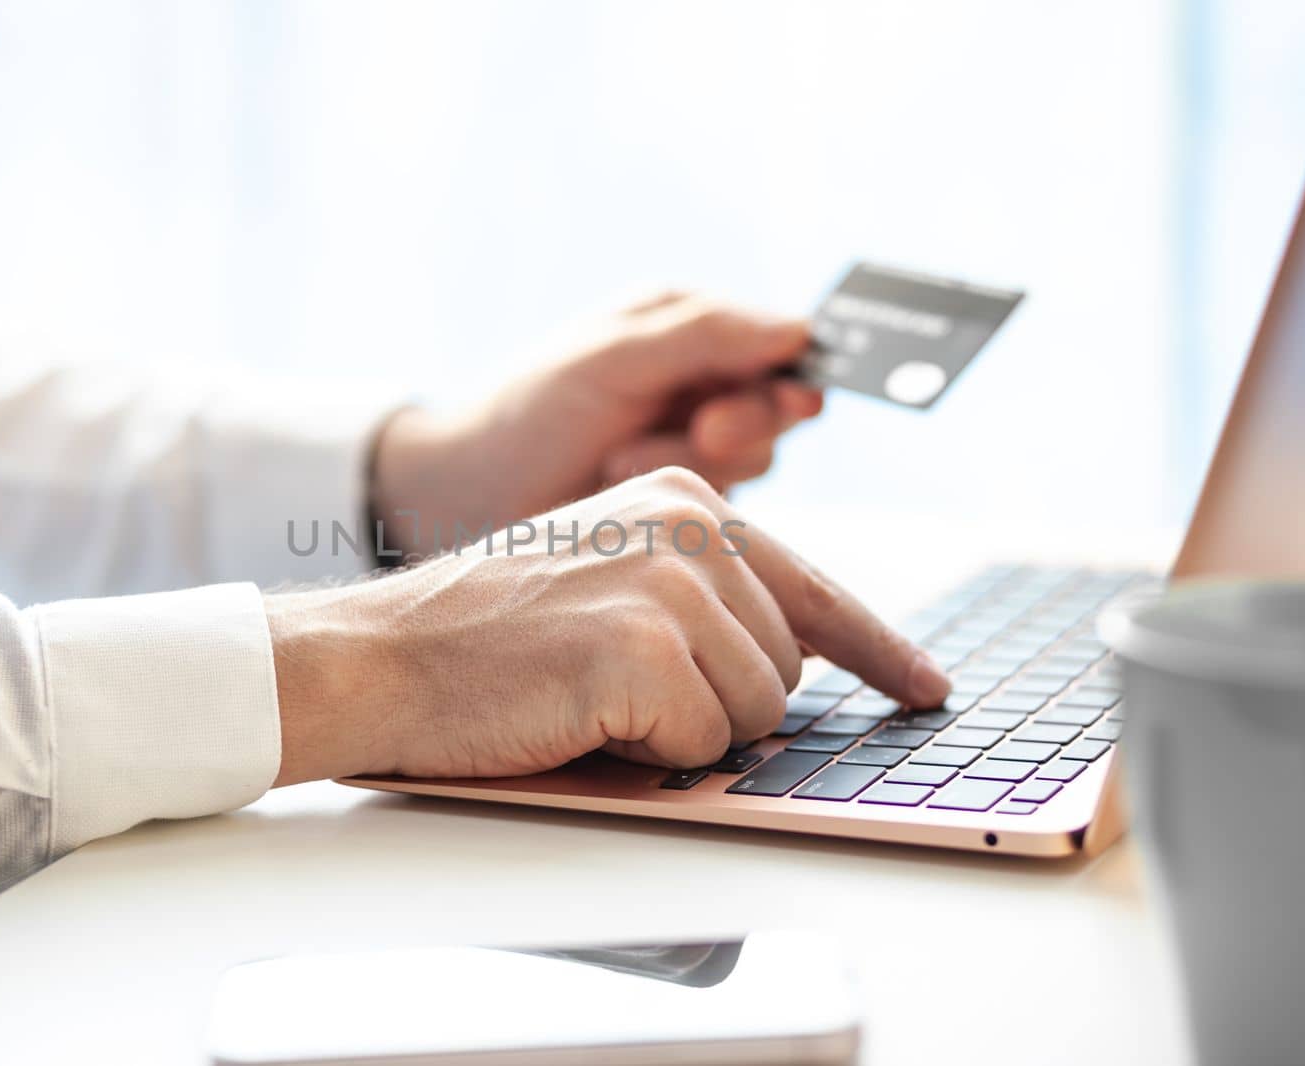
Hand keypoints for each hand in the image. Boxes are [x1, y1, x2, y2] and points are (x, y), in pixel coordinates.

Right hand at [266, 467, 948, 784]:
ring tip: (589, 692)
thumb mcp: (603, 574)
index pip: (816, 587)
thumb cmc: (481, 634)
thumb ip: (699, 594)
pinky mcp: (647, 648)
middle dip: (717, 702)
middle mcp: (692, 525)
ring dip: (681, 731)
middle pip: (786, 668)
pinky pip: (703, 745)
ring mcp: (672, 583)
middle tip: (611, 684)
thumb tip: (791, 669)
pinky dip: (646, 754)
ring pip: (756, 714)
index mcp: (686, 500)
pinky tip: (578, 712)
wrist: (378, 653)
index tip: (926, 688)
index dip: (880, 650)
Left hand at [371, 292, 822, 557]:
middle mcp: (698, 380)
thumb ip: (702, 337)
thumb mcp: (611, 357)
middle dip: (742, 422)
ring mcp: (692, 443)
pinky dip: (676, 498)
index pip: (777, 339)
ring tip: (618, 460)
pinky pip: (723, 503)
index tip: (792, 399)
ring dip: (692, 461)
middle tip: (705, 433)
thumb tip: (797, 329)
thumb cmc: (527, 412)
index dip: (793, 370)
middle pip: (778, 405)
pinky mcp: (683, 501)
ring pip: (756, 459)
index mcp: (685, 324)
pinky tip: (617, 484)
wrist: (467, 496)